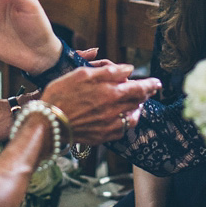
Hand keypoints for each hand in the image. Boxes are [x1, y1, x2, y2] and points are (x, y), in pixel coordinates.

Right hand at [42, 64, 160, 144]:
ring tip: (137, 103)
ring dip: (137, 108)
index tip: (157, 82)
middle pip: (138, 102)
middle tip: (150, 90)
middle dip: (146, 95)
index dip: (150, 84)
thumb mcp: (83, 74)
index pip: (139, 88)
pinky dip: (127, 122)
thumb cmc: (62, 94)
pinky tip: (123, 117)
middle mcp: (114, 111)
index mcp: (111, 92)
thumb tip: (129, 69)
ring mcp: (109, 126)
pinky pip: (122, 130)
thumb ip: (109, 71)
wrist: (48, 122)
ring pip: (133, 117)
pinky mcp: (102, 137)